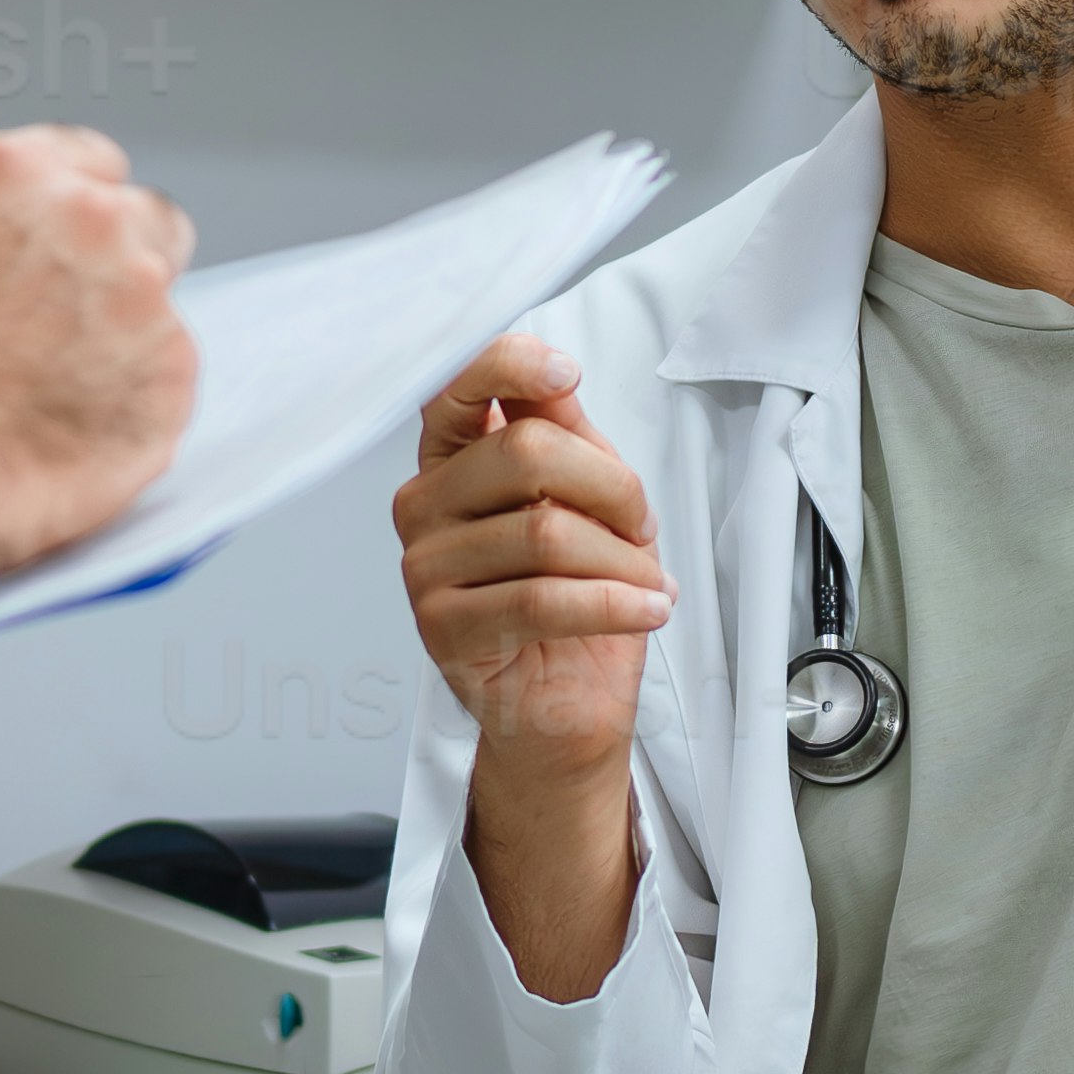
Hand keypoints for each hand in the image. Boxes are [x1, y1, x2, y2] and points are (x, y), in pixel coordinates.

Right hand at [0, 121, 193, 578]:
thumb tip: (8, 249)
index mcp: (21, 175)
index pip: (91, 159)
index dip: (81, 202)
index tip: (74, 231)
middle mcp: (94, 222)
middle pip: (149, 220)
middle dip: (125, 262)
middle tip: (80, 317)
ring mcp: (144, 298)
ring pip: (160, 312)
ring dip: (123, 345)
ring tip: (50, 398)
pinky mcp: (172, 374)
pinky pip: (168, 384)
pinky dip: (134, 408)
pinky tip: (73, 433)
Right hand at [393, 336, 669, 781]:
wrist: (567, 707)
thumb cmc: (578, 603)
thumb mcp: (588, 504)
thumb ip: (567, 438)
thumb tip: (554, 382)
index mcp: (452, 462)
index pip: (454, 387)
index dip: (509, 365)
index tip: (566, 374)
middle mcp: (424, 505)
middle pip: (526, 453)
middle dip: (613, 488)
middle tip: (642, 528)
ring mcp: (424, 568)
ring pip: (545, 533)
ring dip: (623, 561)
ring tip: (649, 586)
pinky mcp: (443, 629)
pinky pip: (543, 599)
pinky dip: (614, 603)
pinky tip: (648, 610)